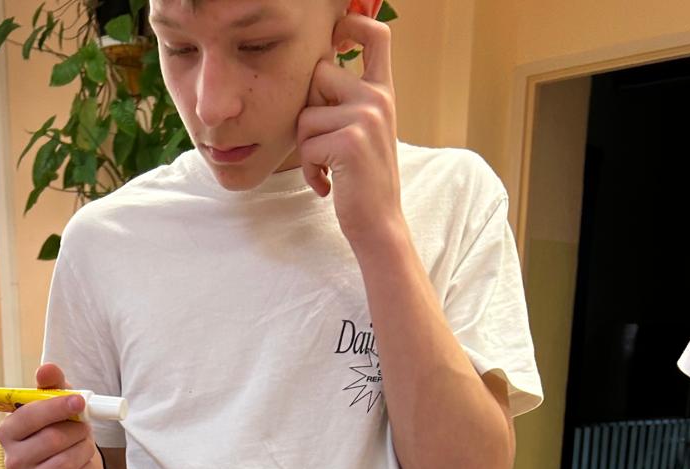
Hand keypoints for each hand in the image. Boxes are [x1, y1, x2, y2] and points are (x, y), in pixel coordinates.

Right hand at [0, 362, 104, 468]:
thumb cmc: (59, 430)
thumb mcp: (56, 404)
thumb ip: (51, 384)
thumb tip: (47, 368)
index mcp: (7, 432)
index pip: (29, 416)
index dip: (58, 407)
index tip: (80, 401)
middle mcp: (12, 460)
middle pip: (52, 440)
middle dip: (76, 430)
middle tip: (85, 427)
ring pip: (66, 462)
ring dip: (84, 449)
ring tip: (84, 444)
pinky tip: (84, 465)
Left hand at [298, 4, 401, 251]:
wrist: (379, 224)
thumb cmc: (364, 182)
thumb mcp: (364, 133)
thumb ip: (348, 101)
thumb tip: (316, 75)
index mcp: (382, 92)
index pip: (376, 35)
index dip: (353, 24)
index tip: (338, 32)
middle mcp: (377, 98)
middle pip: (319, 73)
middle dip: (309, 111)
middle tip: (322, 145)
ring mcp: (365, 118)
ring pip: (306, 116)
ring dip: (306, 149)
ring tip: (326, 170)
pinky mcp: (349, 142)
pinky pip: (306, 145)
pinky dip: (309, 170)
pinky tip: (327, 185)